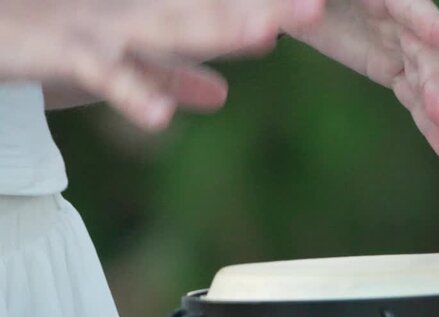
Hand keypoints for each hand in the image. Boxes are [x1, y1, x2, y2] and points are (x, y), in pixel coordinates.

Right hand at [0, 0, 324, 129]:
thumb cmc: (61, 45)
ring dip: (215, 27)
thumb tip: (224, 96)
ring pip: (167, 26)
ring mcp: (103, 27)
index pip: (220, 8)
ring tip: (264, 30)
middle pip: (208, 7)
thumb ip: (176, 78)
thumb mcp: (130, 67)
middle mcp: (137, 10)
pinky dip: (133, 93)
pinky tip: (161, 120)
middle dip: (261, 8)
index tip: (314, 11)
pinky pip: (104, 75)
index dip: (269, 8)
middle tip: (315, 8)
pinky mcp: (67, 53)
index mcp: (156, 13)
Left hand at [286, 0, 438, 162]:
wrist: (303, 3)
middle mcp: (405, 21)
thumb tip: (309, 17)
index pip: (418, 13)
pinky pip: (414, 100)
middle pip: (428, 58)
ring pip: (429, 86)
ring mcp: (402, 48)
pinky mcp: (392, 70)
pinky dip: (430, 126)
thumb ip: (310, 3)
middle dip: (438, 90)